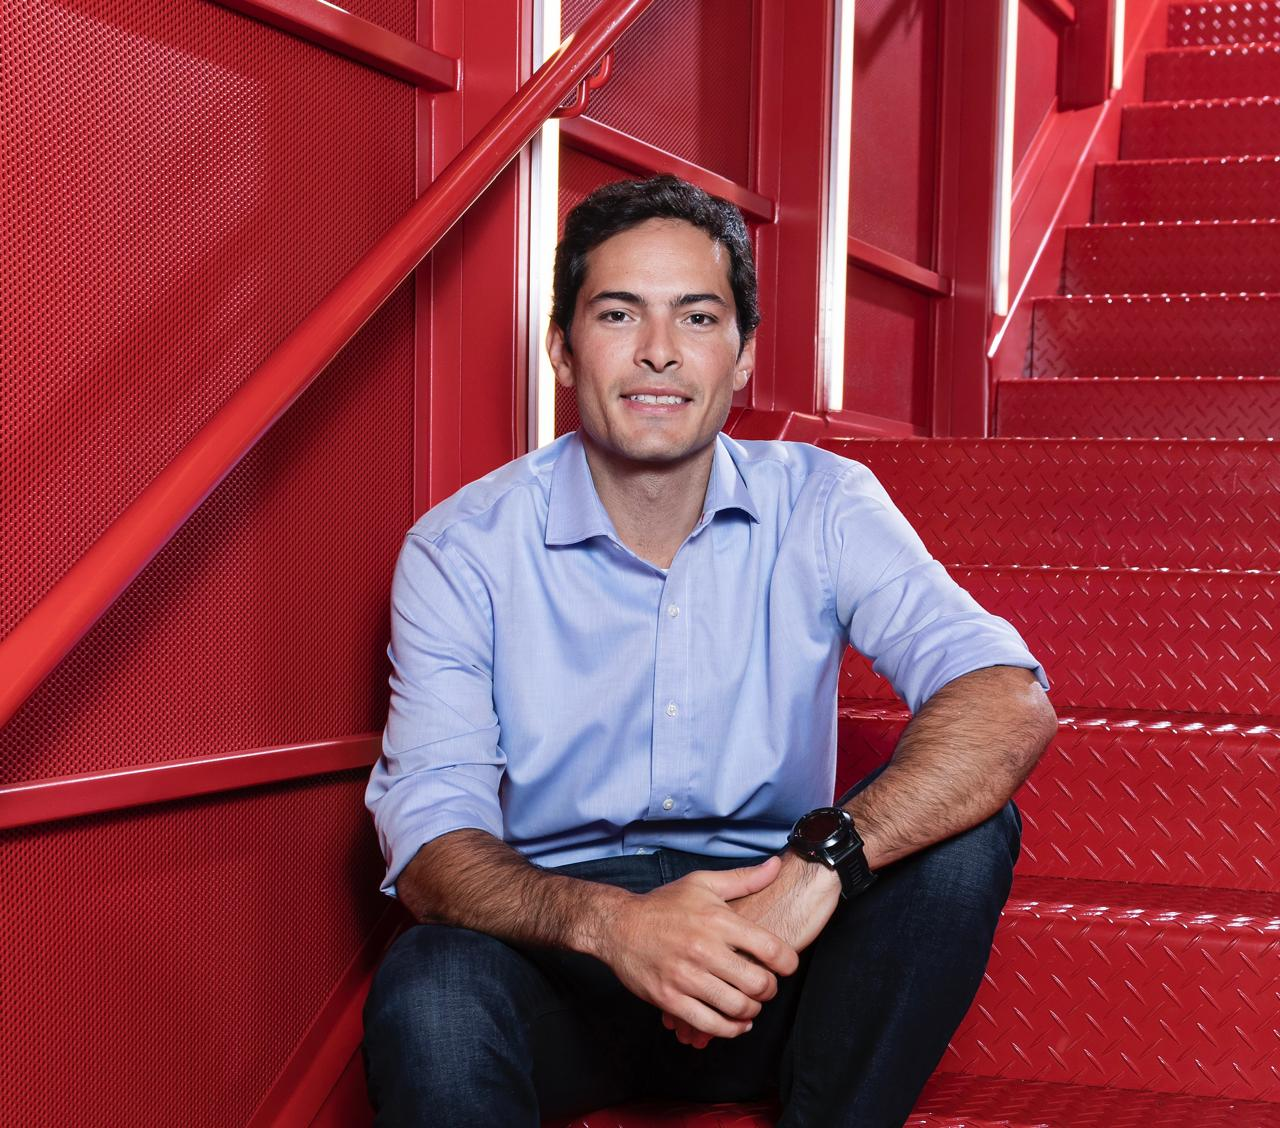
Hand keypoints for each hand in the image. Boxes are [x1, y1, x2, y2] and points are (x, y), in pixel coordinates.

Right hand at [663, 852, 840, 1047]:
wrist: (618, 926)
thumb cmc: (663, 904)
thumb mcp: (702, 883)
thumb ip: (743, 878)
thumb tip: (776, 866)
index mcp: (717, 920)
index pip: (771, 949)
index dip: (788, 963)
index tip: (786, 966)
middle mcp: (704, 949)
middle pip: (758, 983)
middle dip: (770, 989)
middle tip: (766, 986)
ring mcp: (686, 977)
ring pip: (737, 1007)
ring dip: (752, 1010)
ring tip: (750, 1004)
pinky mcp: (670, 999)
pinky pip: (710, 1025)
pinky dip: (730, 1029)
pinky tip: (735, 1023)